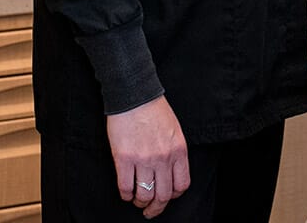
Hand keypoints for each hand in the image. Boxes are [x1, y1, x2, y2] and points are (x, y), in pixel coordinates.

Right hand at [107, 95, 190, 218]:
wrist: (135, 95)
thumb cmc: (154, 111)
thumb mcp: (174, 130)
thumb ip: (174, 152)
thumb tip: (169, 174)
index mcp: (178, 150)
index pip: (182, 185)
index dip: (174, 195)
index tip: (167, 196)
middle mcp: (163, 158)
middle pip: (163, 196)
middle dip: (156, 208)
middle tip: (150, 211)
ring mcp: (144, 159)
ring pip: (144, 195)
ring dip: (140, 202)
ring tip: (137, 199)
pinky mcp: (124, 159)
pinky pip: (125, 188)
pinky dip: (125, 194)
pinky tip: (126, 191)